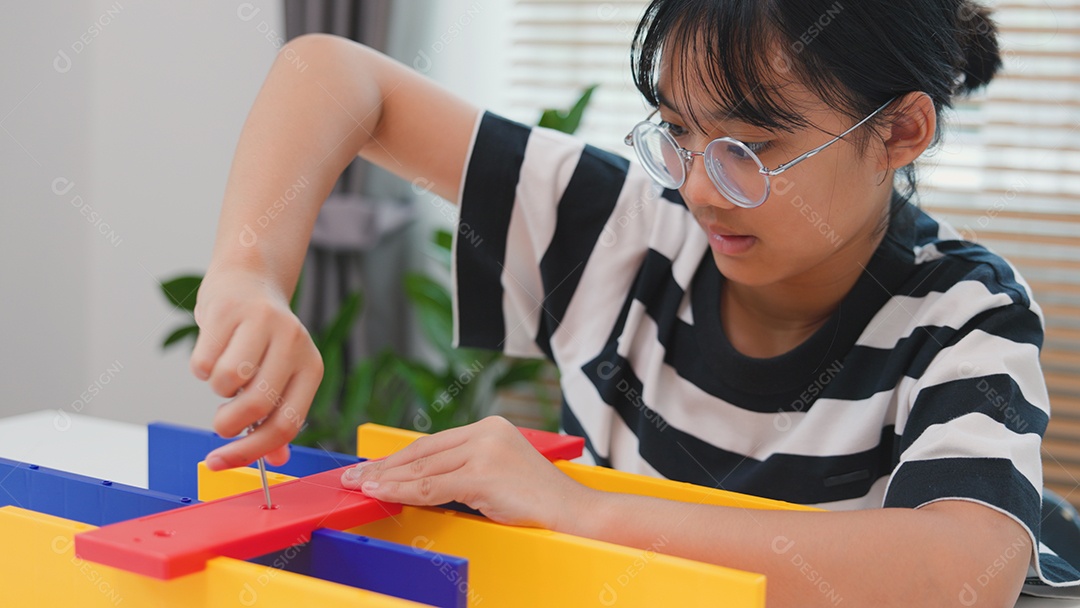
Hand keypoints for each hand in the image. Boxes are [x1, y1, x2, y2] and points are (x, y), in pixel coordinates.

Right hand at [188, 267, 322, 469]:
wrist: (248, 281)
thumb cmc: (263, 340)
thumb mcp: (282, 375)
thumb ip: (279, 415)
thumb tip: (277, 460)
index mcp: (311, 367)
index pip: (286, 424)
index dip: (251, 452)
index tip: (218, 463)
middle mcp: (294, 343)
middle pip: (257, 406)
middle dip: (228, 425)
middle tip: (220, 422)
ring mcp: (263, 323)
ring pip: (227, 382)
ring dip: (216, 390)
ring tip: (223, 374)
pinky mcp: (230, 310)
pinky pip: (203, 361)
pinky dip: (200, 367)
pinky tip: (213, 349)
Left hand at [340, 416, 594, 529]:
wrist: (575, 513)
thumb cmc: (540, 502)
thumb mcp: (499, 476)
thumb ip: (465, 471)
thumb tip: (422, 482)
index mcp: (490, 427)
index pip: (433, 443)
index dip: (399, 457)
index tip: (374, 466)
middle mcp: (486, 431)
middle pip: (423, 452)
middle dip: (385, 466)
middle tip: (353, 475)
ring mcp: (485, 451)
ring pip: (423, 468)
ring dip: (387, 479)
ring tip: (360, 486)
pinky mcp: (483, 474)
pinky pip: (432, 486)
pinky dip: (402, 491)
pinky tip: (382, 492)